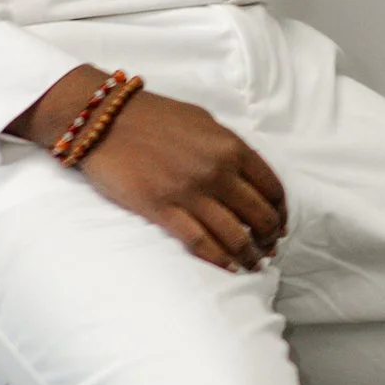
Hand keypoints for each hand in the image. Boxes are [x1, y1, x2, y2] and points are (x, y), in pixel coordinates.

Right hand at [7, 66, 288, 272]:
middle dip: (268, 239)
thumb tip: (246, 175)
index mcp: (231, 146)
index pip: (272, 188)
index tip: (278, 226)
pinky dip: (220, 260)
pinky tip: (229, 268)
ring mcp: (191, 192)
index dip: (280, 213)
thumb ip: (228, 147)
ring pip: (235, 236)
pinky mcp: (163, 209)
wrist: (104, 119)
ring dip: (249, 255)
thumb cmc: (153, 116)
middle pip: (259, 216)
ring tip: (253, 265)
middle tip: (267, 250)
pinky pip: (201, 243)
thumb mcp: (202, 121)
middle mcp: (217, 170)